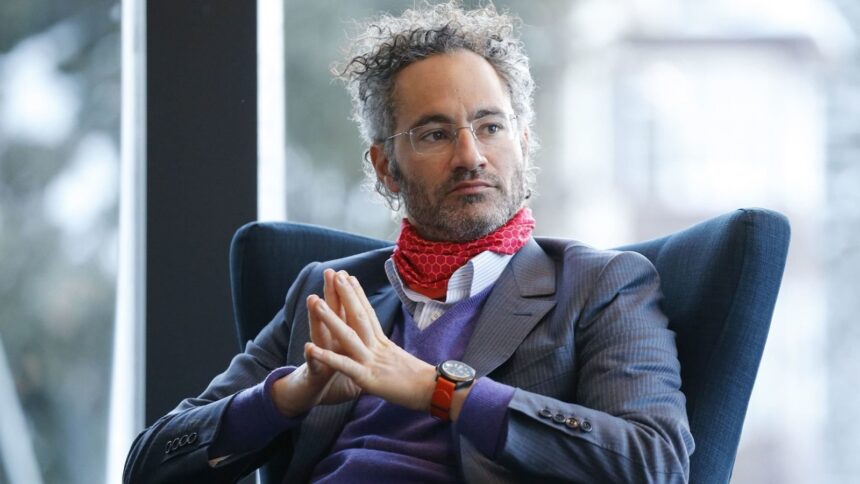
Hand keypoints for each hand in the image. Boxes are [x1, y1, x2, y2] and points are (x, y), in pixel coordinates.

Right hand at [270, 269, 361, 415]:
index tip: (351, 275)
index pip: (347, 314)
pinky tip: (308, 348)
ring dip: (317, 318)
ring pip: (319, 335)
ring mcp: (321, 358)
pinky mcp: (314, 375)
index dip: (350, 296)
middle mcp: (330, 345)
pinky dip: (313, 358)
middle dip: (332, 295)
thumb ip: (357, 349)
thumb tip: (372, 339)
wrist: (307, 396)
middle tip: (331, 272)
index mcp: (343, 341)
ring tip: (313, 299)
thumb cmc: (330, 379)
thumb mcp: (351, 363)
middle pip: (332, 317)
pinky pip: (314, 366)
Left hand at [306, 270, 436, 411]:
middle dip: (345, 295)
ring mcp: (372, 361)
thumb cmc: (421, 381)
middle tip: (335, 274)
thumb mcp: (400, 361)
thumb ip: (388, 353)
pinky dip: (327, 356)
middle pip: (359, 316)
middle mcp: (377, 347)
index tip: (350, 277)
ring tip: (316, 301)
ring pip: (348, 336)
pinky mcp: (368, 378)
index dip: (358, 295)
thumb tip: (387, 348)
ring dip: (331, 318)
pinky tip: (311, 348)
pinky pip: (345, 366)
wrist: (434, 392)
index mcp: (384, 343)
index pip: (369, 314)